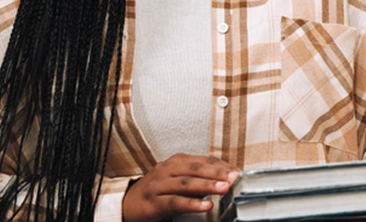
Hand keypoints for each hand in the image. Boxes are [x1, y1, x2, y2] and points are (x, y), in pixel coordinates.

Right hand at [122, 153, 238, 221]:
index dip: (221, 166)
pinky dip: (191, 204)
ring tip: (224, 188)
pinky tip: (205, 206)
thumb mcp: (179, 179)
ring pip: (186, 183)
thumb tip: (225, 179)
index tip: (237, 172)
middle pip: (196, 169)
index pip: (203, 160)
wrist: (128, 204)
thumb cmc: (158, 190)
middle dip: (217, 173)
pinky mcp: (153, 202)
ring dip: (207, 186)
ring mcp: (159, 185)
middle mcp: (167, 169)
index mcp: (176, 161)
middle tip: (234, 177)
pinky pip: (175, 202)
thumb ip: (199, 178)